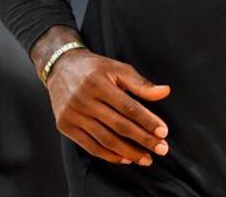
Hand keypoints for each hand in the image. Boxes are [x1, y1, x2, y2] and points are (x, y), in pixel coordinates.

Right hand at [42, 42, 170, 166]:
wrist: (60, 67)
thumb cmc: (95, 68)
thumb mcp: (117, 68)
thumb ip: (141, 83)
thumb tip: (165, 92)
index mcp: (99, 83)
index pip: (128, 107)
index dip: (147, 121)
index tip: (163, 132)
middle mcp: (84, 99)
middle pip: (119, 125)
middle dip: (143, 140)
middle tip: (162, 149)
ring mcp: (72, 114)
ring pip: (105, 139)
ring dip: (129, 152)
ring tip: (147, 159)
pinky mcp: (65, 126)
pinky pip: (90, 146)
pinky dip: (109, 155)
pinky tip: (126, 159)